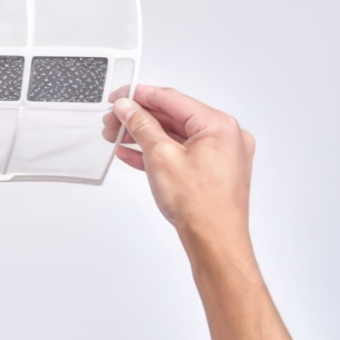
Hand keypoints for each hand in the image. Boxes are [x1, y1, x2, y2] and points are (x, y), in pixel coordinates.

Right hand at [102, 86, 255, 244]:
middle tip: (113, 121)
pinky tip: (133, 153)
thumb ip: (142, 126)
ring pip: (175, 136)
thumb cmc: (200, 206)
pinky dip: (158, 152)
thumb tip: (128, 108)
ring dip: (144, 136)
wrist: (215, 243)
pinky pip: (181, 153)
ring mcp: (221, 156)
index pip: (172, 99)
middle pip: (173, 117)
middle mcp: (226, 137)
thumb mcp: (161, 156)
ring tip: (117, 136)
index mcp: (219, 126)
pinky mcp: (213, 172)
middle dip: (139, 119)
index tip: (119, 97)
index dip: (140, 96)